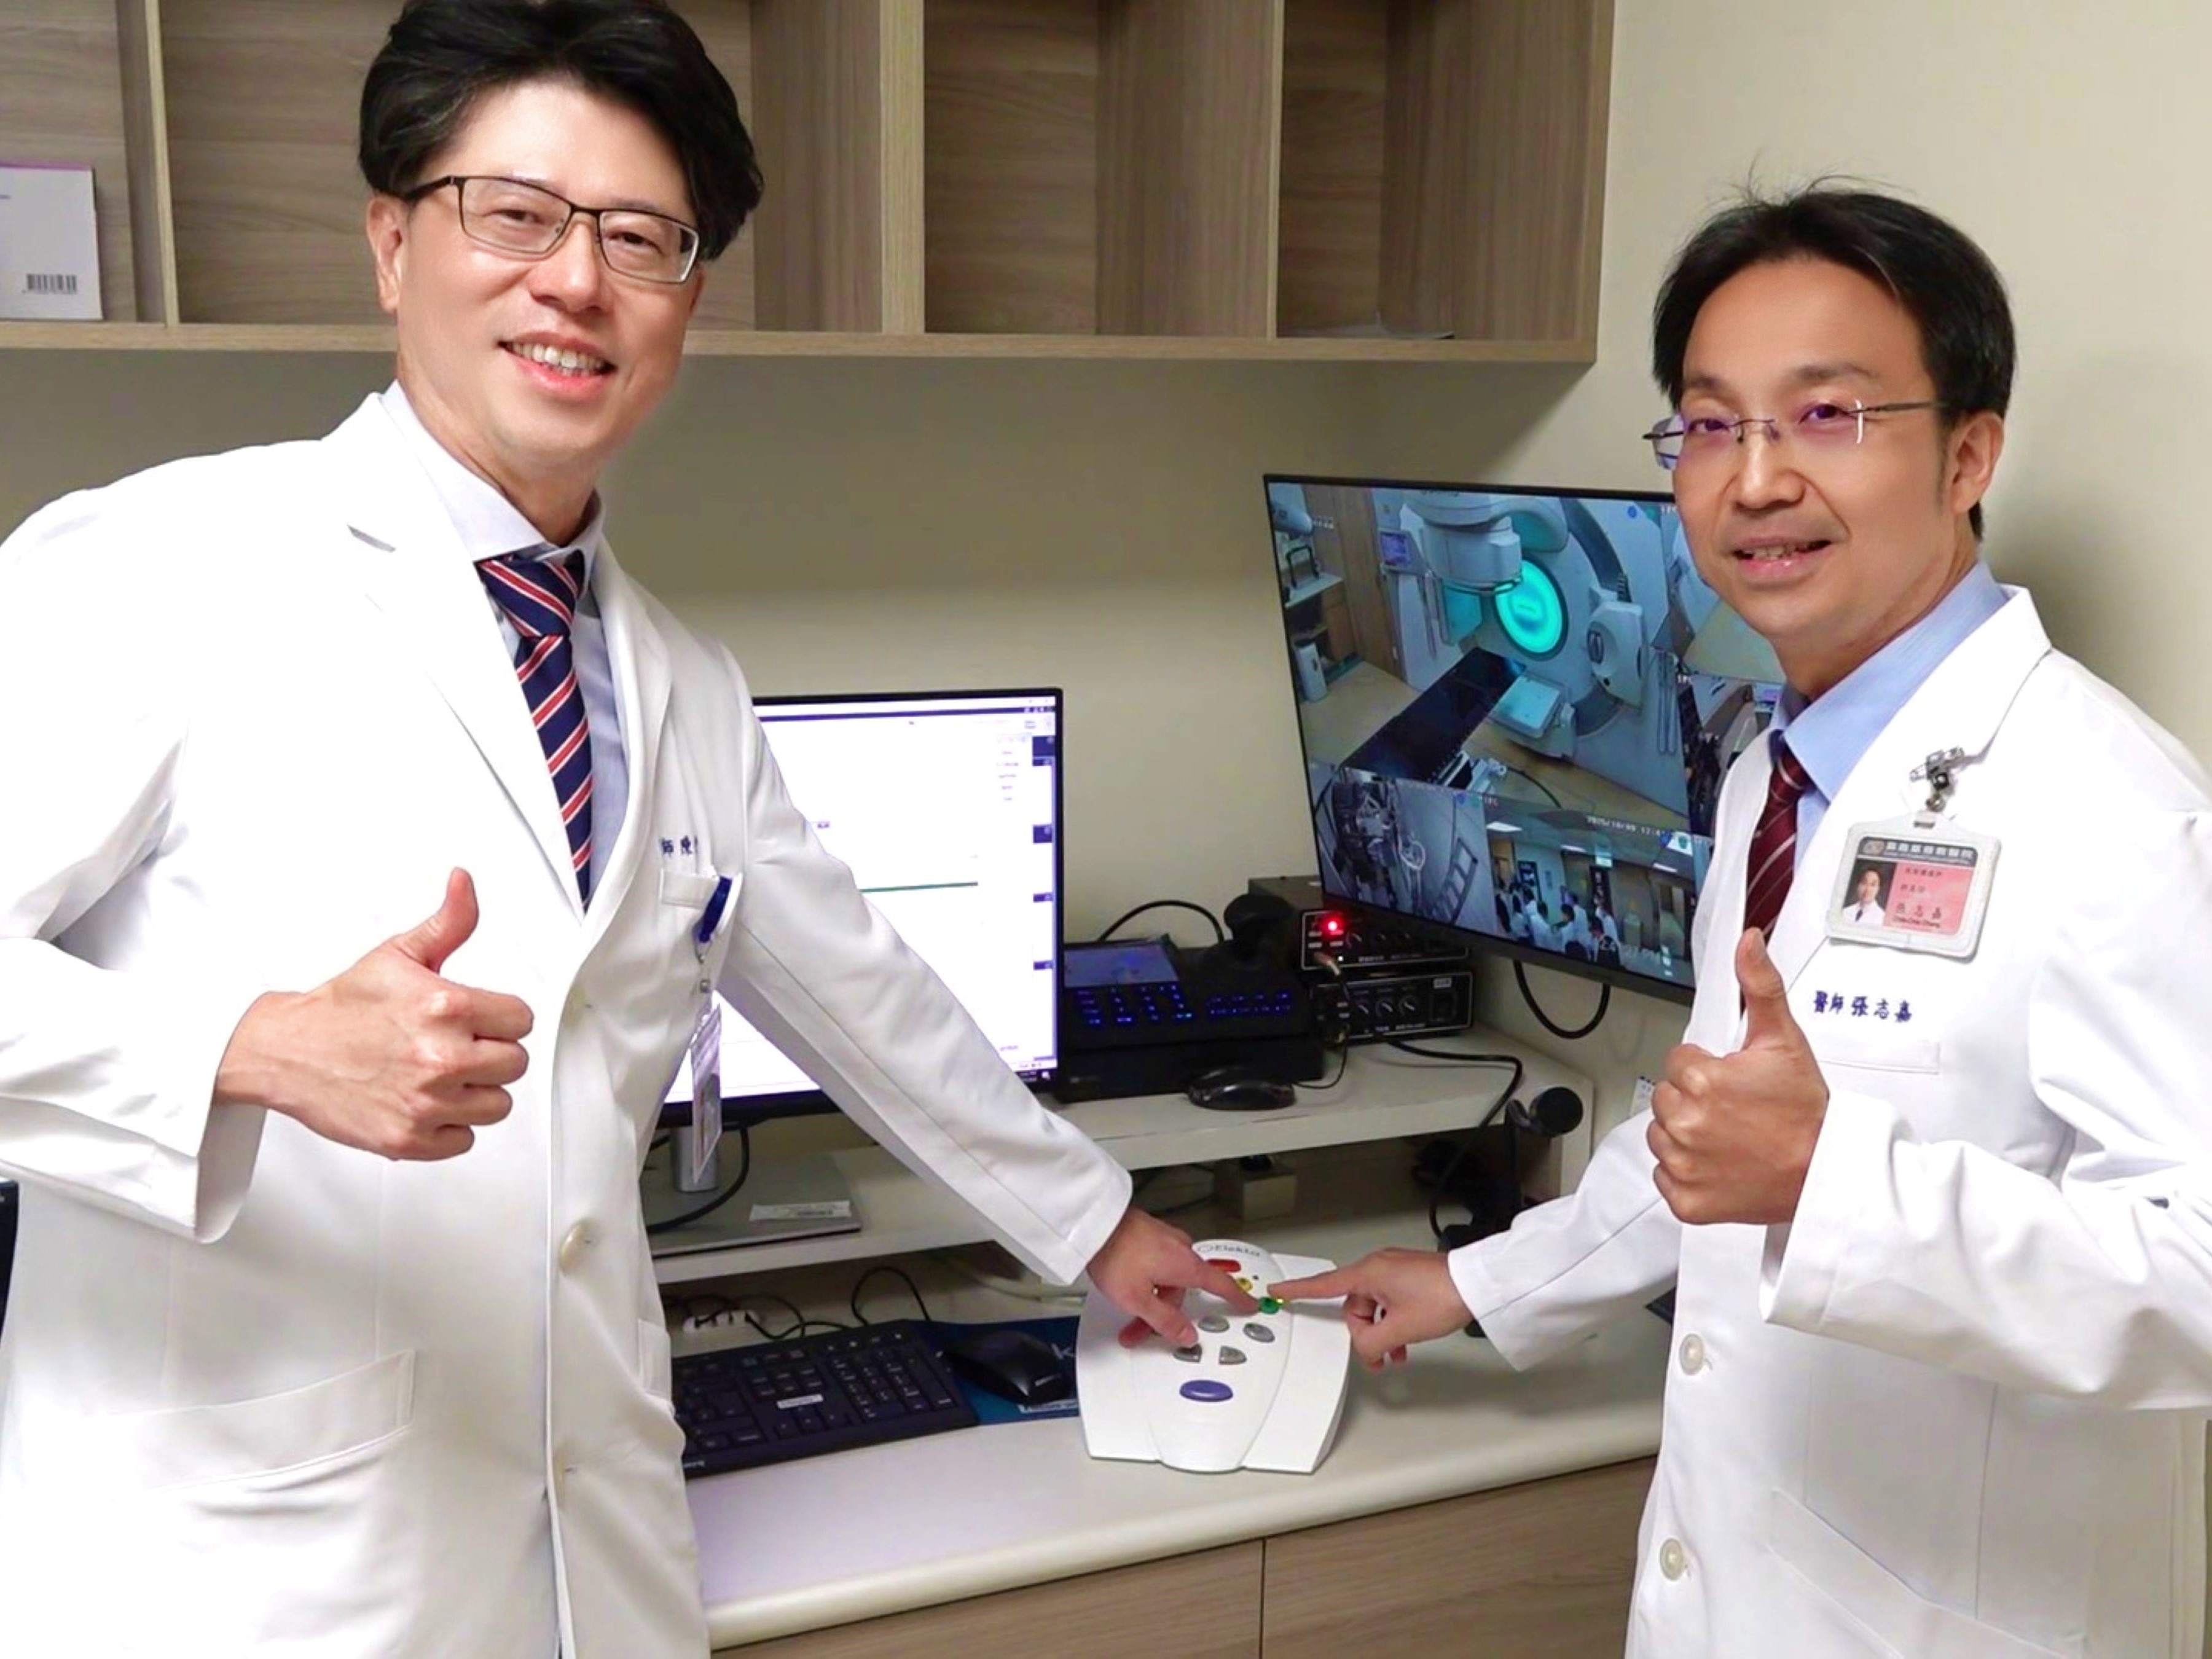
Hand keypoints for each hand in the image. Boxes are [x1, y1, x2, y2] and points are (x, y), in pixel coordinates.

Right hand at [214, 869, 535, 1159]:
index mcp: (446, 1006)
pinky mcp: (408, 1139)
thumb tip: (464, 883)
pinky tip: (427, 1101)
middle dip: (493, 1052)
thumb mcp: (398, 953)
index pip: (522, 1020)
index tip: (481, 1018)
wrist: (286, 1050)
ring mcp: (425, 1102)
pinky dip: (450, 1126)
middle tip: (459, 1045)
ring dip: (477, 1091)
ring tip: (444, 1074)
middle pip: (516, 1064)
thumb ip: (448, 923)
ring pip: (497, 1105)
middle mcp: (441, 1057)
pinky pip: (465, 1140)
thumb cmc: (342, 1005)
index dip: (502, 1017)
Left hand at [1088, 1207, 1256, 1347]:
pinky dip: (1147, 1281)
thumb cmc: (1116, 1254)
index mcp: (1186, 1265)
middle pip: (1183, 1291)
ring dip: (1150, 1299)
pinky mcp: (1150, 1235)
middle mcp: (1181, 1249)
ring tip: (1126, 1312)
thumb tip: (1186, 1335)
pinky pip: (1157, 1265)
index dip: (1237, 1298)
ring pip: (1167, 1279)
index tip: (1249, 1304)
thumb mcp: (1138, 1300)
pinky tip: (1127, 1286)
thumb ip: (1165, 1321)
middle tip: (1140, 1330)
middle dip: (1164, 1314)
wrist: (1093, 1223)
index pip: (1221, 1286)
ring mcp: (1165, 1240)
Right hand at [1270, 1248, 1471, 1369]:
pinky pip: (1389, 1303)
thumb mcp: (1401, 1328)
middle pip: (1354, 1307)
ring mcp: (1394, 1272)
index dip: (1298, 1291)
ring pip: (1374, 1308)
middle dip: (1365, 1334)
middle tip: (1382, 1356)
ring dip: (1383, 1332)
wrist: (1477, 1285)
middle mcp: (1378, 1268)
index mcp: (1368, 1273)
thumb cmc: (1442, 1297)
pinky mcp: (1408, 1278)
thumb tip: (1364, 1348)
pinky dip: (1394, 1323)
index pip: (1323, 1285)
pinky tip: (1406, 1343)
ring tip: (1399, 1353)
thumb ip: (1372, 1342)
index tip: (1277, 1290)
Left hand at [1648, 928, 1827, 1224]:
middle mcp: (1686, 1123)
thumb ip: (1759, 986)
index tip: (1736, 1083)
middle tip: (1736, 1111)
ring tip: (1731, 1137)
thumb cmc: (1806, 1112)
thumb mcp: (1783, 1040)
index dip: (1707, 1069)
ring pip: (1662, 1135)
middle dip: (1695, 1099)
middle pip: (1667, 1097)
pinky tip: (1721, 1165)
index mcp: (1702, 1081)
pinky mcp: (1686, 1200)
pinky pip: (1666, 1176)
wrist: (1825, 1174)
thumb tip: (1748, 942)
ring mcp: (1684, 1165)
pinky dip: (1687, 1173)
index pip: (1679, 1062)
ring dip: (1687, 1134)